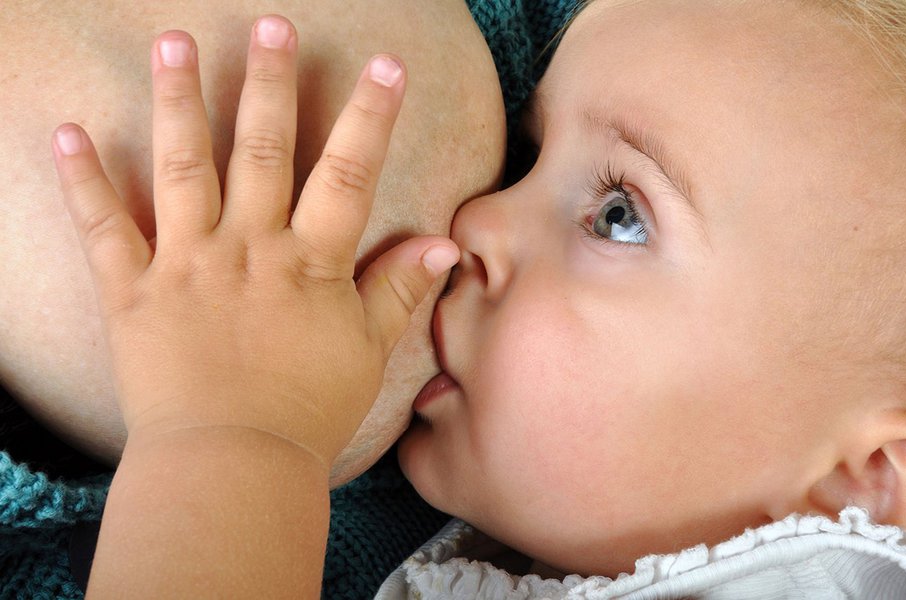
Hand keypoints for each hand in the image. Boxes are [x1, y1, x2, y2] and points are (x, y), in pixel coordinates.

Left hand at [51, 16, 459, 466]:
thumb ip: (401, 291)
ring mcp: (186, 264)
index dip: (370, 116)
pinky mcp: (133, 292)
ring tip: (172, 41)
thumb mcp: (368, 352)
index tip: (385, 65)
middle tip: (268, 23)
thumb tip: (445, 245)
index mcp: (309, 262)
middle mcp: (248, 248)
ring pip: (182, 168)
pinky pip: (104, 228)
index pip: (348, 173)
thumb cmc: (306, 412)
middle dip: (267, 82)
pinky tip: (67, 131)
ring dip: (177, 101)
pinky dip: (82, 180)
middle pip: (261, 149)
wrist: (232, 465)